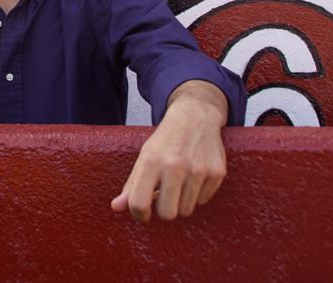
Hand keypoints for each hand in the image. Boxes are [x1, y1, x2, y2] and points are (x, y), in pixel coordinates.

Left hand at [110, 82, 226, 221]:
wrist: (196, 116)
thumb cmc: (166, 140)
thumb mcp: (145, 157)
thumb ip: (131, 184)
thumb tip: (116, 207)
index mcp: (151, 161)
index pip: (139, 202)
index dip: (139, 214)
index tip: (142, 213)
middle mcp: (175, 165)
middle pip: (167, 214)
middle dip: (163, 210)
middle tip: (163, 197)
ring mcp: (198, 170)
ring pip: (186, 210)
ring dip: (181, 202)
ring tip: (179, 184)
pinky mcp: (216, 172)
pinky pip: (203, 201)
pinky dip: (197, 195)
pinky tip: (194, 177)